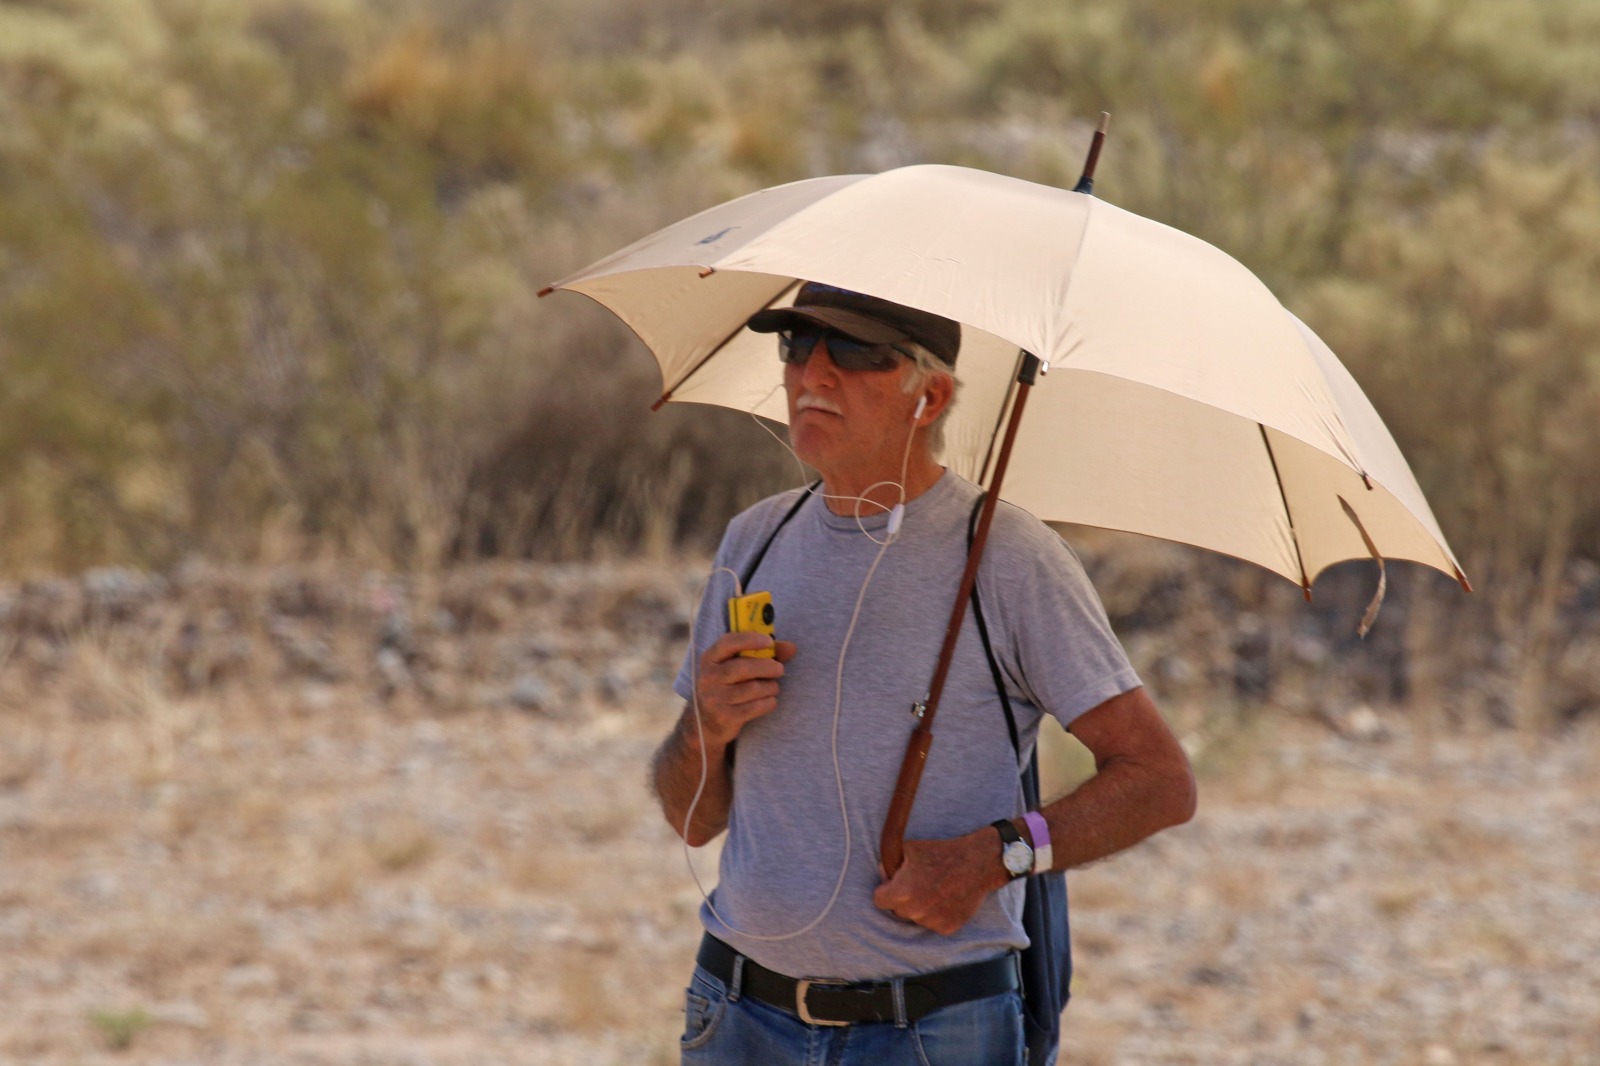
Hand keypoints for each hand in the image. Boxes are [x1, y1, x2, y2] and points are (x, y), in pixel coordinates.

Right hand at [693, 632, 797, 746]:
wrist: (708, 722)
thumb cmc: (730, 686)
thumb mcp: (739, 666)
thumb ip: (765, 654)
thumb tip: (791, 647)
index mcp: (710, 659)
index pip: (727, 643)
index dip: (749, 640)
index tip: (769, 641)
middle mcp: (708, 677)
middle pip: (743, 667)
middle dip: (768, 667)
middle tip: (780, 669)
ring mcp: (714, 698)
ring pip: (753, 688)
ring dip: (770, 687)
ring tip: (773, 688)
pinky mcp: (724, 717)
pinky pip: (755, 707)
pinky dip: (768, 703)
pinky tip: (770, 701)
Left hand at [873, 828, 1008, 935]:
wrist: (977, 862)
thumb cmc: (942, 852)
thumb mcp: (910, 849)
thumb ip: (891, 863)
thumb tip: (882, 872)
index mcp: (902, 892)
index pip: (879, 900)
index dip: (885, 891)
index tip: (893, 885)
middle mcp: (915, 911)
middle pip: (897, 910)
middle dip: (903, 899)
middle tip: (918, 883)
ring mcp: (932, 921)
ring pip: (916, 918)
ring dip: (921, 907)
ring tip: (936, 888)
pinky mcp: (948, 927)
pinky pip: (934, 923)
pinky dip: (938, 914)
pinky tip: (947, 897)